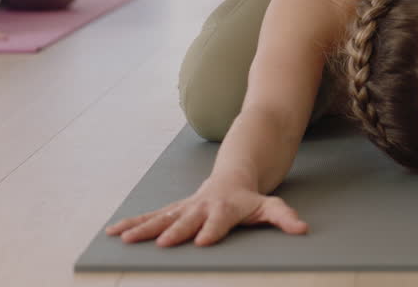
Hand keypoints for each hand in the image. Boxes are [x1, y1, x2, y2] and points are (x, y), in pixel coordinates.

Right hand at [106, 182, 307, 247]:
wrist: (232, 174)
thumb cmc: (249, 198)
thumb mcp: (269, 206)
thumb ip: (284, 217)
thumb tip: (303, 229)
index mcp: (225, 208)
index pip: (220, 221)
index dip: (212, 231)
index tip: (202, 243)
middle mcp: (202, 207)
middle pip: (187, 220)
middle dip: (175, 231)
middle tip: (162, 243)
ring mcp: (185, 207)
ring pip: (162, 217)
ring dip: (144, 228)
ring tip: (124, 239)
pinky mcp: (173, 209)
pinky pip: (151, 217)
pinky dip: (132, 223)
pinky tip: (114, 232)